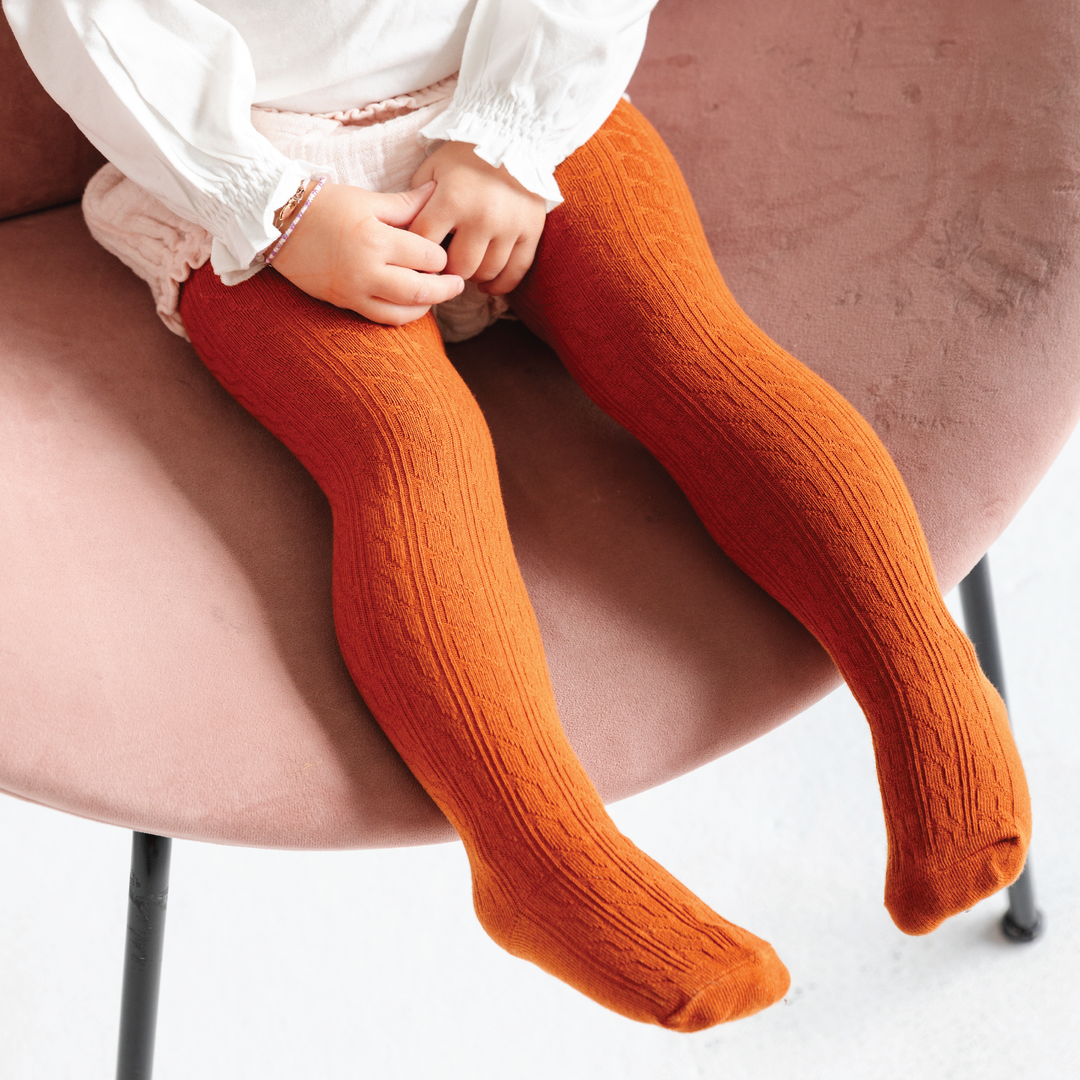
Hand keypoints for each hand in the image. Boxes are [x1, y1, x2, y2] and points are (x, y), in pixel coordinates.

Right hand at [271, 180, 464, 324]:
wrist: (278, 223)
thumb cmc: (323, 205)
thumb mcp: (367, 199)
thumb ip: (406, 203)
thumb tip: (437, 192)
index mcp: (376, 239)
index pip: (427, 255)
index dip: (441, 256)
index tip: (446, 252)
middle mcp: (367, 270)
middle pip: (421, 290)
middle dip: (445, 289)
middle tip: (458, 283)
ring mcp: (355, 291)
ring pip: (403, 312)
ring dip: (426, 307)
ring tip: (436, 295)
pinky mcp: (345, 303)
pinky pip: (381, 319)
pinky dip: (402, 315)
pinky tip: (412, 306)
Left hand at [409, 142, 546, 294]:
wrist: (514, 136)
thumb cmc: (465, 155)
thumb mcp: (432, 169)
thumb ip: (416, 202)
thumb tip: (404, 241)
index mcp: (452, 199)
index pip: (425, 244)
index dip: (416, 255)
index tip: (415, 260)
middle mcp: (482, 216)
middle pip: (457, 266)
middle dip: (446, 269)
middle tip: (442, 265)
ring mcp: (509, 226)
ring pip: (485, 272)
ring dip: (471, 275)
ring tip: (464, 266)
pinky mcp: (531, 231)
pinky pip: (514, 273)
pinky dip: (499, 285)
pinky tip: (486, 284)